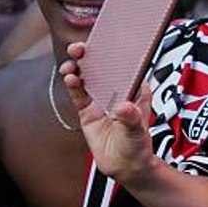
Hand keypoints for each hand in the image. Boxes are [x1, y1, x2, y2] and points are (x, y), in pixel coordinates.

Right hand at [60, 43, 157, 180]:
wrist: (126, 166)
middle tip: (80, 48)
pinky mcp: (87, 109)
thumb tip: (123, 107)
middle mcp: (117, 90)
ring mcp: (101, 98)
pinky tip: (70, 78)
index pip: (127, 65)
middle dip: (91, 54)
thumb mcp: (137, 132)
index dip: (116, 51)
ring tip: (70, 64)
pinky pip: (78, 93)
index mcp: (136, 89)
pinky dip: (73, 84)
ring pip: (87, 77)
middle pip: (103, 66)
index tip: (105, 40)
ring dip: (78, 67)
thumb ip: (130, 118)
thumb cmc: (137, 146)